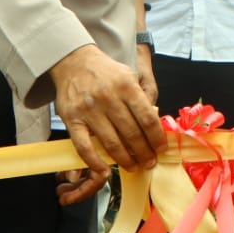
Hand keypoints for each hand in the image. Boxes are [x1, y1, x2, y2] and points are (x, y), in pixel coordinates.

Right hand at [49, 45, 164, 199]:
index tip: (161, 148)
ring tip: (134, 167)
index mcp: (126, 86)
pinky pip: (84, 146)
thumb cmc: (106, 73)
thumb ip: (142, 98)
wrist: (74, 62)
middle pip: (131, 133)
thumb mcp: (129, 76)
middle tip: (150, 162)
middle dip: (144, 152)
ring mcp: (89, 110)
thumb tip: (155, 125)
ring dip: (126, 159)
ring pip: (111, 142)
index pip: (147, 118)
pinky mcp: (71, 119)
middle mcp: (108, 98)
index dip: (156, 137)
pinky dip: (94, 161)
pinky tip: (104, 170)